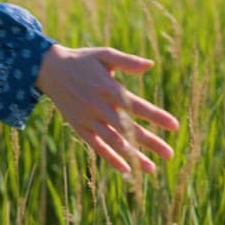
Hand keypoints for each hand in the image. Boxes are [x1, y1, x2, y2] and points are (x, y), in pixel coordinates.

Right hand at [36, 44, 178, 173]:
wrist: (49, 70)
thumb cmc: (82, 61)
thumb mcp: (104, 55)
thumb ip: (127, 61)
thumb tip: (151, 65)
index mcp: (109, 89)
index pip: (138, 106)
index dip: (157, 117)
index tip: (175, 126)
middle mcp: (100, 107)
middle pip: (129, 129)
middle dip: (151, 142)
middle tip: (170, 154)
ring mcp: (89, 119)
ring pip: (115, 142)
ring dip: (134, 156)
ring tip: (153, 169)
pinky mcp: (80, 128)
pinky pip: (97, 146)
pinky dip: (111, 158)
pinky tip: (127, 170)